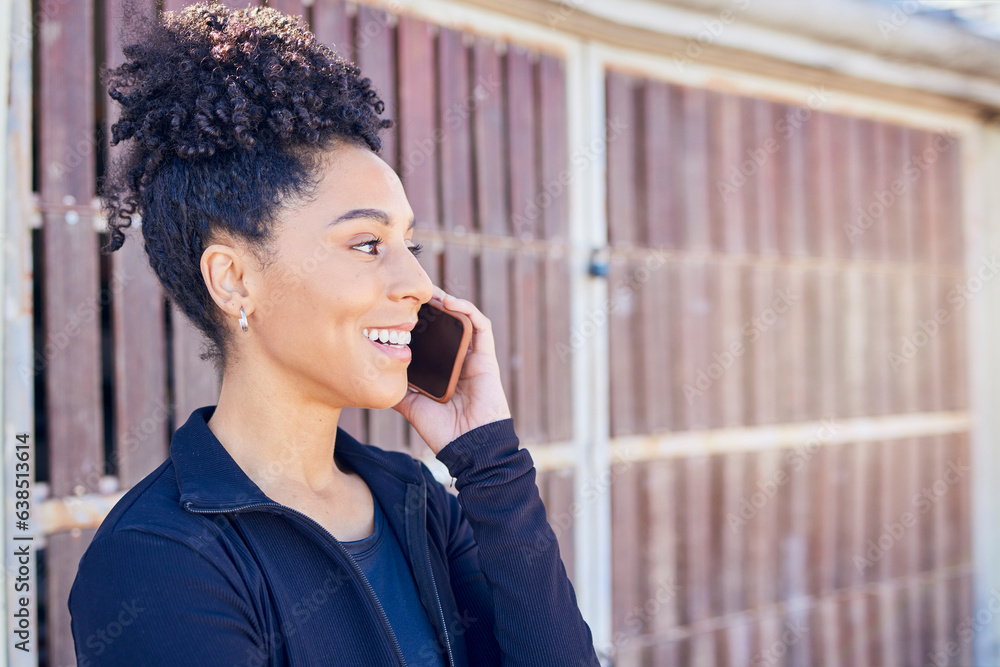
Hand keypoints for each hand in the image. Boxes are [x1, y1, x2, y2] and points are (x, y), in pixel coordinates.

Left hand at [392, 285, 511, 454]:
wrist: (469, 447)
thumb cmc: (442, 431)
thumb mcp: (411, 406)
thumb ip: (397, 389)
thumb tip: (372, 374)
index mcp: (442, 371)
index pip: (430, 339)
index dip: (416, 321)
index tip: (396, 308)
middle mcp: (458, 361)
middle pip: (445, 325)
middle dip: (429, 306)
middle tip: (409, 292)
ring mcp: (473, 358)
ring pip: (462, 320)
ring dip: (447, 301)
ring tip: (427, 290)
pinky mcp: (487, 358)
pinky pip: (481, 326)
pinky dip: (467, 310)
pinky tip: (449, 302)